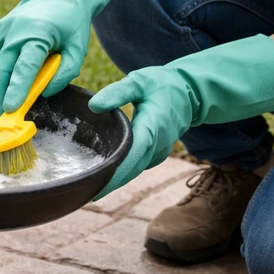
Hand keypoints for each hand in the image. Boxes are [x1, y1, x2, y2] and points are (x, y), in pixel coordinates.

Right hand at [0, 0, 91, 120]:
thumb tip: (43, 93)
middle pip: (1, 69)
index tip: (10, 108)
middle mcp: (14, 30)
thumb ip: (65, 72)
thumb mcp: (78, 47)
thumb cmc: (71, 22)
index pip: (24, 65)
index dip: (16, 88)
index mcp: (37, 32)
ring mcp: (2, 30)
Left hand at [89, 66, 195, 197]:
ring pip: (134, 171)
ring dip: (115, 180)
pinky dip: (123, 172)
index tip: (94, 184)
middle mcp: (157, 146)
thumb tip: (93, 106)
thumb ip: (117, 92)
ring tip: (89, 187)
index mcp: (151, 128)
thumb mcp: (139, 81)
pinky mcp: (157, 154)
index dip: (113, 173)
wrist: (190, 92)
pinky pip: (138, 166)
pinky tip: (105, 175)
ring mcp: (159, 153)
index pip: (130, 157)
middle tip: (83, 191)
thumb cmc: (162, 84)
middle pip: (130, 170)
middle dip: (109, 183)